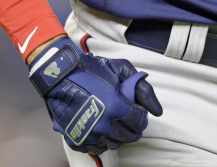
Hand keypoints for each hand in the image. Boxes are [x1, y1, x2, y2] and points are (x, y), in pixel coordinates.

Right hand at [28, 38, 162, 153]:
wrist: (59, 75)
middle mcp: (103, 126)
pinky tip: (101, 128)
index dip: (141, 116)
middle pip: (128, 136)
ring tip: (114, 121)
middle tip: (128, 116)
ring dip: (118, 134)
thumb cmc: (90, 69)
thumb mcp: (121, 69)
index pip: (139, 123)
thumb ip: (143, 90)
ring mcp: (89, 135)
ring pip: (113, 144)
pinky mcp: (76, 140)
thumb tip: (157, 110)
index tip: (137, 110)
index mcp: (116, 108)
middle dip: (132, 126)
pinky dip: (101, 141)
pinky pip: (96, 148)